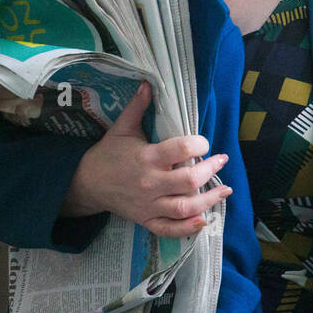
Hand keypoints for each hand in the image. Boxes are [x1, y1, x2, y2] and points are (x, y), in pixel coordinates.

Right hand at [62, 80, 232, 237]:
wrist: (87, 184)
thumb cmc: (108, 153)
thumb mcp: (121, 128)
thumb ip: (137, 107)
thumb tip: (149, 82)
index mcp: (146, 157)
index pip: (180, 150)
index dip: (198, 144)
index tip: (203, 142)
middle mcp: (150, 183)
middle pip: (189, 180)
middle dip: (210, 170)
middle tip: (220, 161)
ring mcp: (149, 205)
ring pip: (185, 207)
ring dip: (209, 200)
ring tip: (225, 190)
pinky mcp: (146, 220)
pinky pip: (170, 229)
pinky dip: (188, 228)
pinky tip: (204, 219)